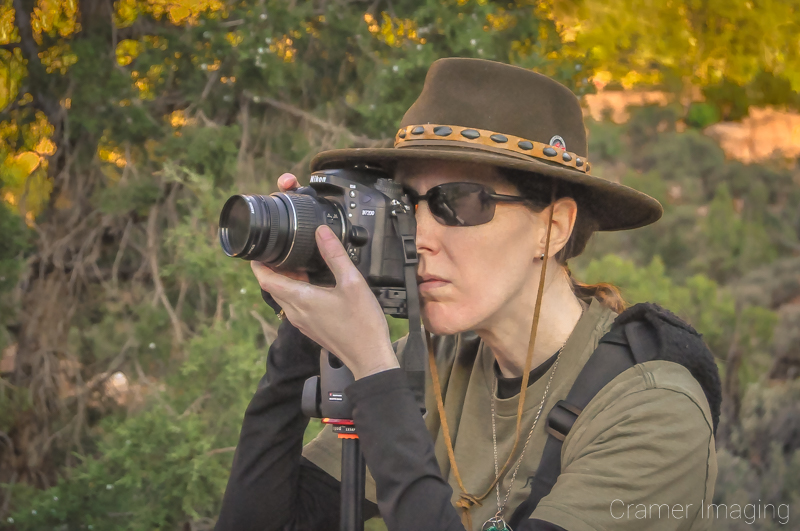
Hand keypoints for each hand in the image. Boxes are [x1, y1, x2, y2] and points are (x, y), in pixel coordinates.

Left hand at [251, 176, 398, 379]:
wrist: (368, 356)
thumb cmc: (362, 324)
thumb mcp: (352, 282)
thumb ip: (335, 255)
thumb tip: (322, 233)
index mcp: (300, 299)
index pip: (265, 280)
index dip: (258, 264)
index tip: (258, 250)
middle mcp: (296, 312)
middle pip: (274, 287)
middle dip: (274, 268)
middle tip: (282, 250)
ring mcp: (302, 322)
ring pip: (285, 296)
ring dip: (287, 280)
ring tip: (300, 263)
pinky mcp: (311, 327)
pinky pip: (296, 305)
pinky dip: (297, 291)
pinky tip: (314, 284)